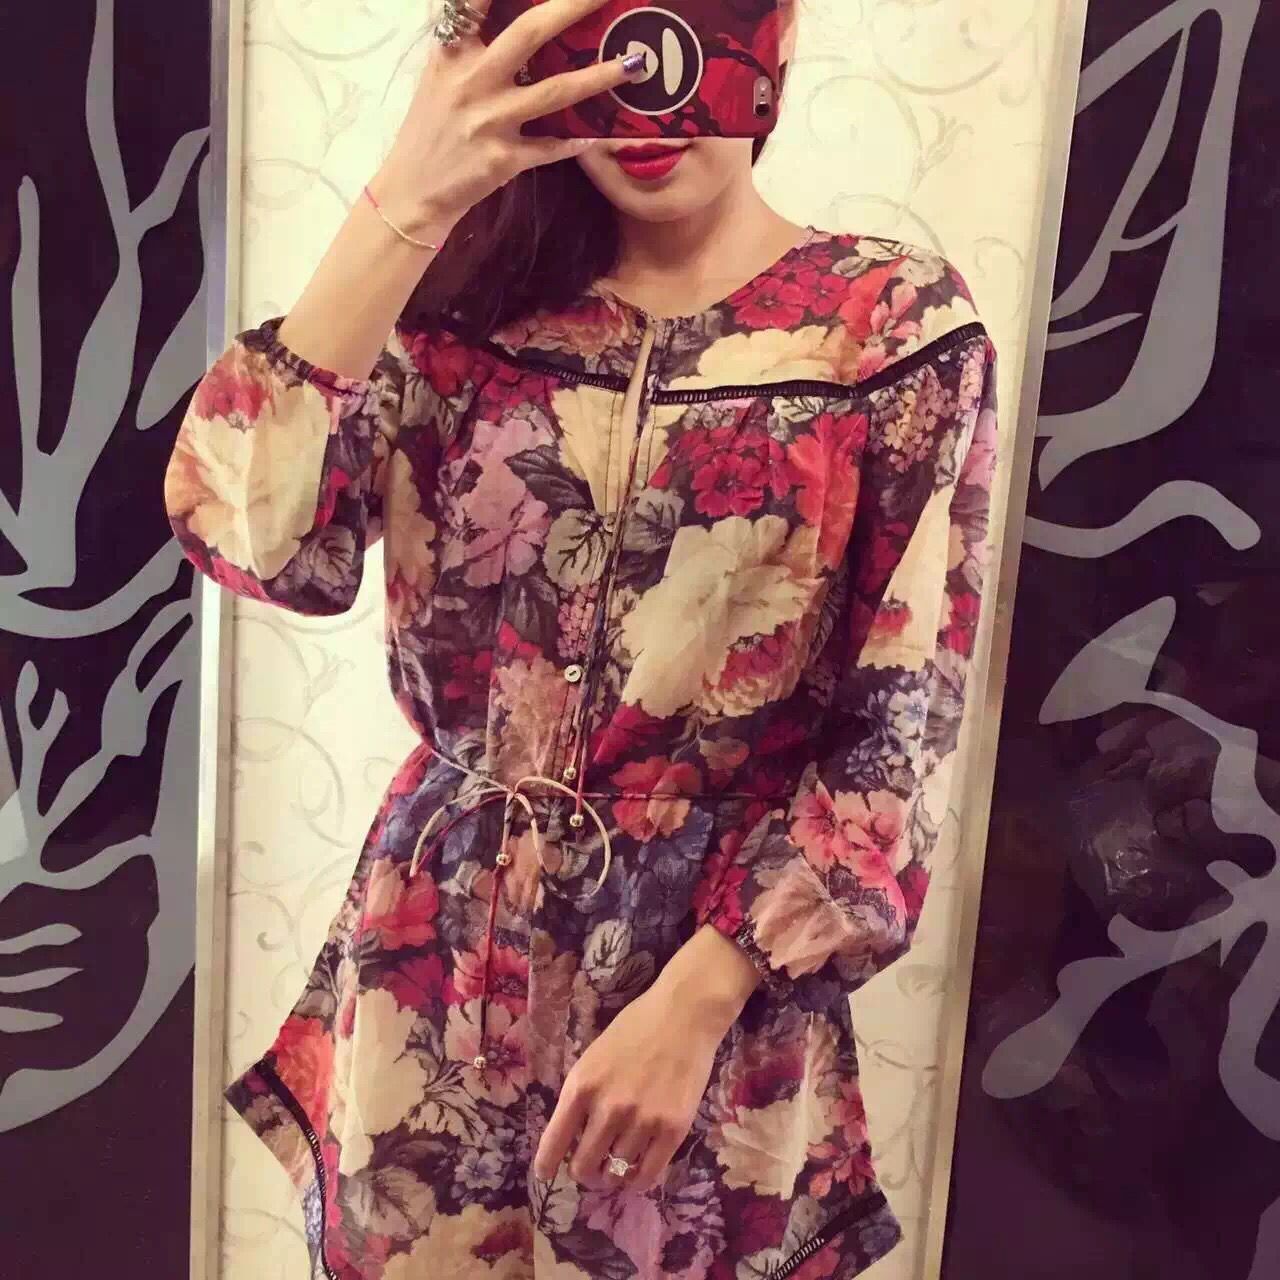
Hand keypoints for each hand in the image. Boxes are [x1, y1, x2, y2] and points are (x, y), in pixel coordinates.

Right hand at [370, 0, 645, 237]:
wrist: (413, 191)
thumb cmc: (430, 129)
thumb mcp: (438, 75)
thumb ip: (466, 42)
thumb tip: (496, 13)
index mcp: (453, 54)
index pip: (475, 3)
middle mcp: (472, 81)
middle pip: (529, 33)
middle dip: (572, 6)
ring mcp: (491, 121)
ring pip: (555, 92)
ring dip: (599, 76)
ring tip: (634, 63)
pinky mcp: (505, 160)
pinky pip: (553, 147)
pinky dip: (580, 141)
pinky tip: (604, 133)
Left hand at [533, 927, 760, 1193]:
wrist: (684, 1013)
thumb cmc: (635, 1027)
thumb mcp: (594, 1056)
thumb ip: (582, 1094)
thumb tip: (571, 1136)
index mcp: (582, 1085)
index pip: (554, 1141)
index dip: (547, 1164)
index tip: (546, 1173)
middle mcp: (608, 1107)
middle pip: (585, 1165)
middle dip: (585, 1172)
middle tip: (591, 1170)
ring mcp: (642, 1120)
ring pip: (617, 1172)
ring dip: (614, 1175)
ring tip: (617, 1169)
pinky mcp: (672, 1129)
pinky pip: (649, 1174)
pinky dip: (638, 1182)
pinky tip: (636, 1176)